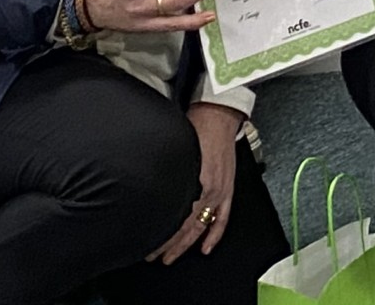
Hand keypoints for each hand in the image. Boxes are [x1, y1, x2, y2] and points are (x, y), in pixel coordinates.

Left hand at [151, 103, 243, 262]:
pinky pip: (222, 219)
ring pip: (201, 227)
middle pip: (186, 227)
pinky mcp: (228, 189)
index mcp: (195, 181)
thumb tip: (150, 195)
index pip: (175, 218)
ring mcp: (220, 192)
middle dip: (168, 245)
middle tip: (153, 256)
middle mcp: (208, 190)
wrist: (218, 115)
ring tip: (170, 257)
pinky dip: (214, 235)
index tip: (146, 244)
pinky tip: (205, 248)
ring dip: (186, 245)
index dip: (160, 235)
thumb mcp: (175, 154)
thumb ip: (167, 176)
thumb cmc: (195, 128)